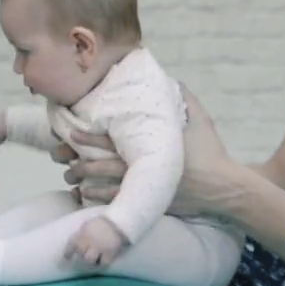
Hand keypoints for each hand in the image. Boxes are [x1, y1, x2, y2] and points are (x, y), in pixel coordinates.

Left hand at [63, 85, 235, 215]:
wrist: (223, 187)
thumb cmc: (211, 152)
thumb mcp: (202, 120)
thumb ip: (186, 100)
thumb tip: (173, 81)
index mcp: (150, 146)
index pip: (113, 140)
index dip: (90, 136)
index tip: (71, 131)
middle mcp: (143, 168)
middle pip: (102, 165)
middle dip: (79, 162)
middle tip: (61, 157)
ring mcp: (145, 188)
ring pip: (105, 187)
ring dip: (84, 183)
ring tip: (69, 178)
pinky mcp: (149, 203)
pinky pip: (117, 203)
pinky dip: (99, 201)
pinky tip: (86, 199)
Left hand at [67, 216, 125, 268]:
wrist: (119, 222)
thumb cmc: (101, 223)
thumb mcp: (87, 225)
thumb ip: (81, 234)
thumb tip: (76, 243)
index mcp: (82, 234)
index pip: (71, 246)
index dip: (68, 253)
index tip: (67, 258)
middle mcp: (89, 242)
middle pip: (80, 255)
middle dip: (80, 258)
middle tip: (83, 260)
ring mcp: (100, 248)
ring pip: (90, 260)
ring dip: (90, 262)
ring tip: (93, 263)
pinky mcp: (110, 253)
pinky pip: (103, 263)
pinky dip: (102, 264)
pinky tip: (102, 263)